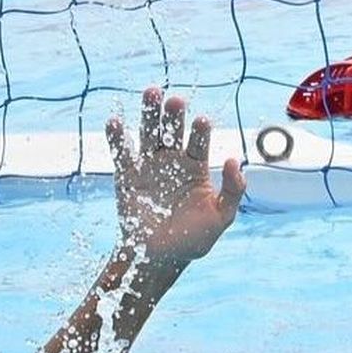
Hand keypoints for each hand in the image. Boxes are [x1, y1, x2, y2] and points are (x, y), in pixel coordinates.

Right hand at [105, 87, 245, 264]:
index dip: (200, 132)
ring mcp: (148, 167)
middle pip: (173, 131)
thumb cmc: (194, 239)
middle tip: (175, 100)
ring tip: (151, 93)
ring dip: (149, 114)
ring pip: (148, 134)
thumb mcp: (221, 217)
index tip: (202, 121)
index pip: (199, 143)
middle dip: (174, 115)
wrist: (161, 259)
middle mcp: (172, 162)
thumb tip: (235, 160)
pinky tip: (116, 122)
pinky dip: (117, 138)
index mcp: (196, 168)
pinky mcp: (127, 177)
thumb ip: (233, 190)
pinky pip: (121, 154)